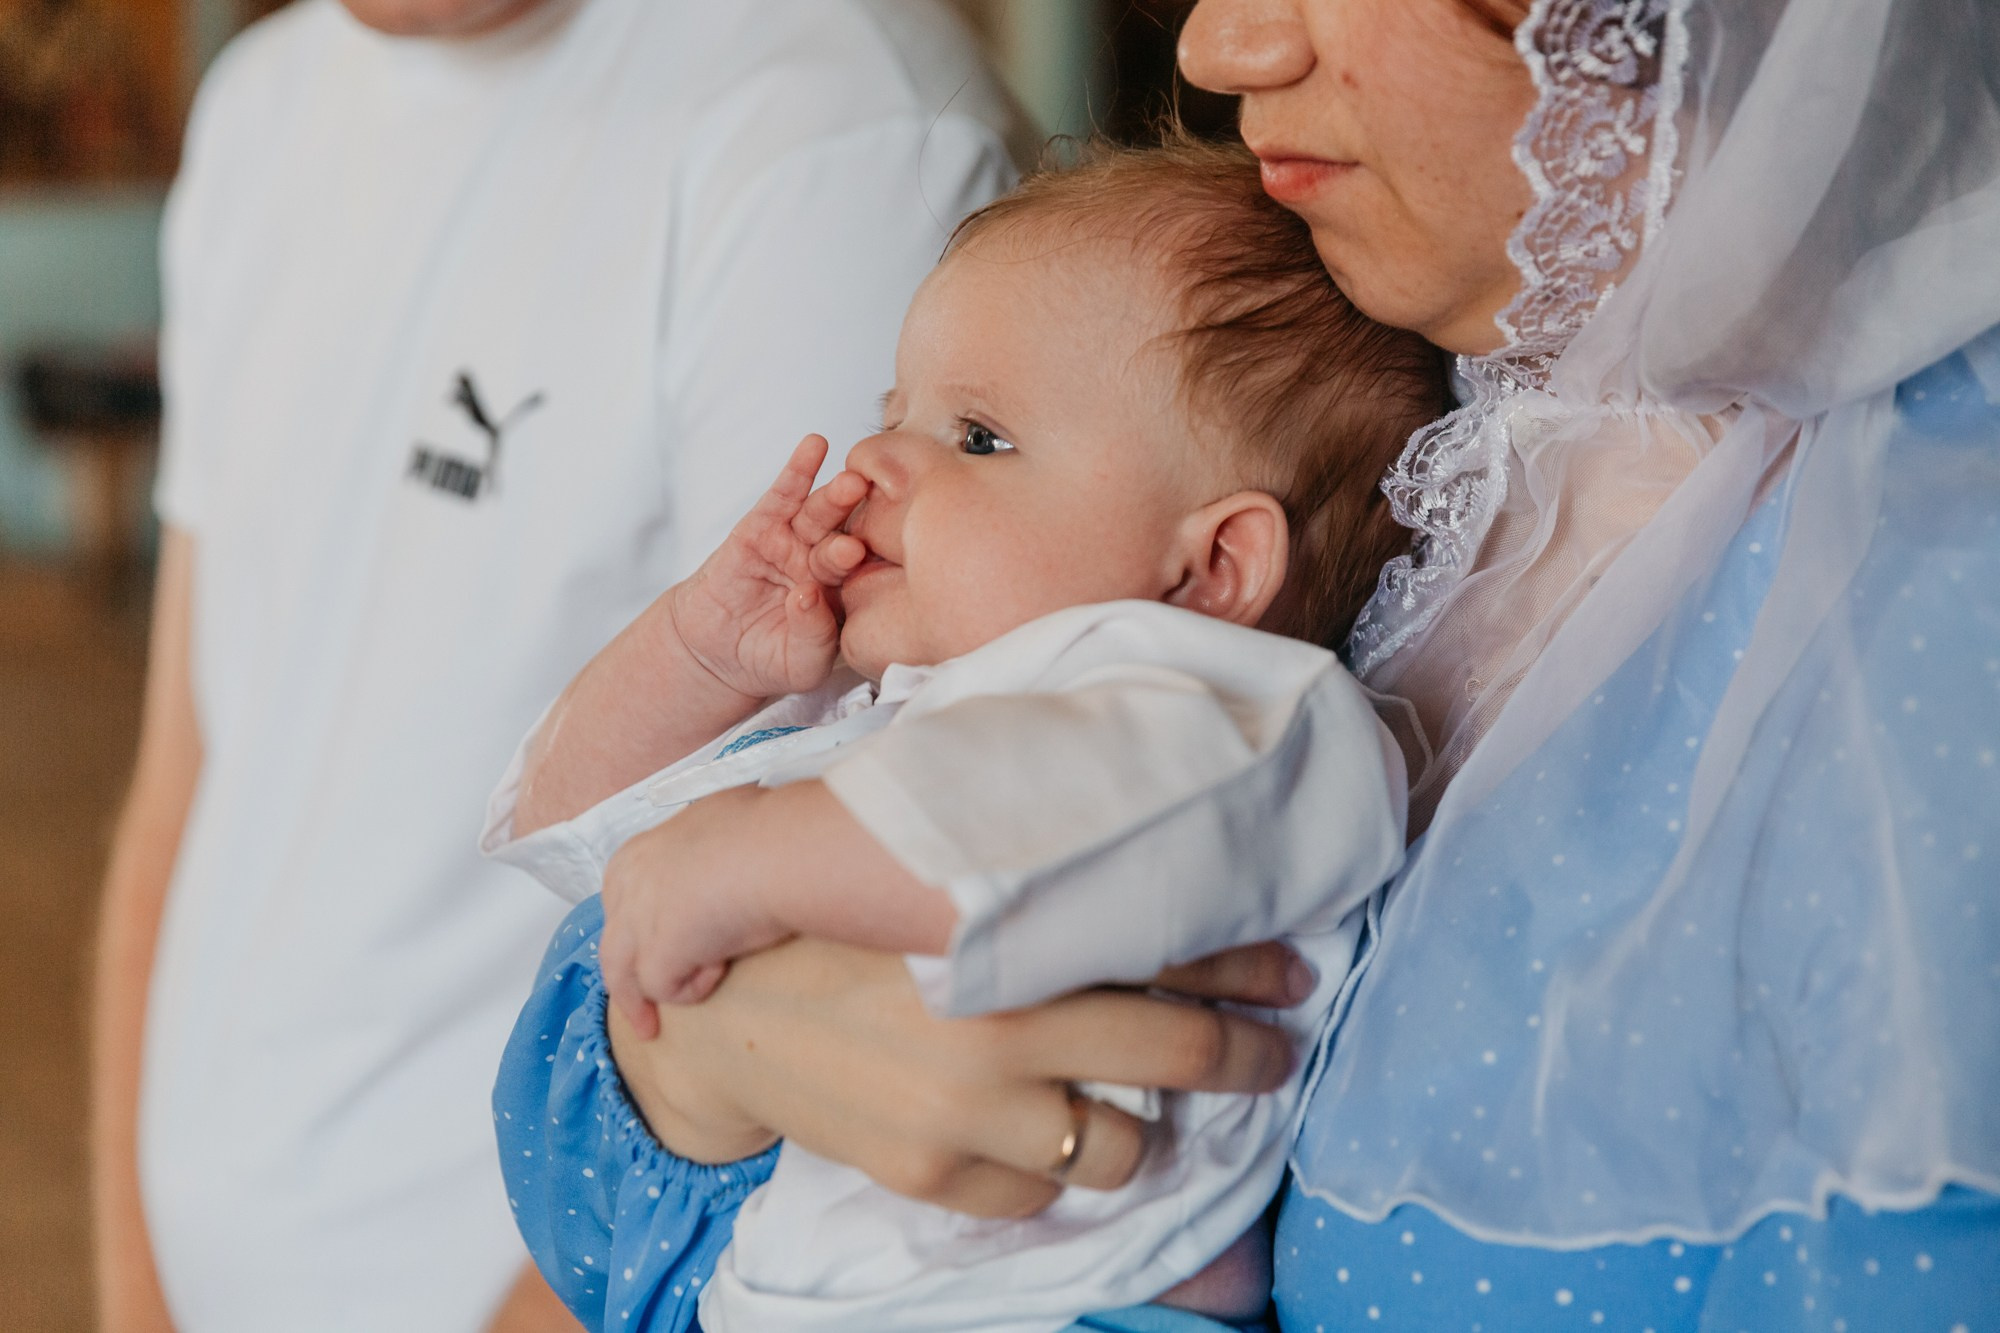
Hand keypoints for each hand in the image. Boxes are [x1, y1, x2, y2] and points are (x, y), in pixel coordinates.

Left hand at [599, 788, 790, 1034]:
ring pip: (623, 973)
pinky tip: (722, 971)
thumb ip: (707, 843)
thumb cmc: (763, 831)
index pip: (621, 899)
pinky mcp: (656, 956)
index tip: (651, 942)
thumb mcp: (720, 822)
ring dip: (637, 1002)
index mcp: (639, 854)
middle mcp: (628, 887)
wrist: (773, 851)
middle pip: (614, 941)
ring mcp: (636, 923)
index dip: (636, 925)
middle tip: (639, 996)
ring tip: (649, 1027)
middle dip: (624, 972)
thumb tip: (727, 838)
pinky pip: (666, 988)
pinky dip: (694, 987)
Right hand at [607, 937, 1310, 1217]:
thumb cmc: (826, 925)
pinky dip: (1046, 1177)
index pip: (1164, 948)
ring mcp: (967, 1109)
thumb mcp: (915, 875)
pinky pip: (1035, 1200)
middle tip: (1274, 1052)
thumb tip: (1119, 835)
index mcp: (1003, 931)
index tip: (1290, 971)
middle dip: (1248, 1057)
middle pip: (1177, 1053)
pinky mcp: (929, 1173)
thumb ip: (1006, 869)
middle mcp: (1000, 1023)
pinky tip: (1038, 1145)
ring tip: (1141, 1113)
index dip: (1245, 964)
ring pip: (1120, 1149)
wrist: (715, 1008)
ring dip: (1142, 1133)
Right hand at [667, 435, 868, 699]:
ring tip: (851, 480)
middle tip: (868, 511)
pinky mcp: (761, 527)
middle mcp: (825, 562)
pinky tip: (814, 445)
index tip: (869, 555)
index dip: (870, 564)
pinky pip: (783, 496)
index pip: (864, 575)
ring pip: (819, 514)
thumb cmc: (770, 660)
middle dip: (855, 522)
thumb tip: (806, 596)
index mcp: (846, 594)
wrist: (718, 654)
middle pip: (844, 536)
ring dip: (835, 495)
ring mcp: (795, 541)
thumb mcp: (800, 663)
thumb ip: (812, 636)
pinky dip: (798, 470)